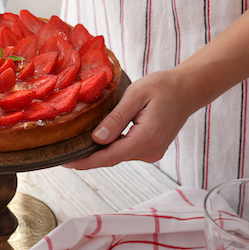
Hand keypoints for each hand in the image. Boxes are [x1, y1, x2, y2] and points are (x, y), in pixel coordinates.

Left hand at [64, 70, 195, 169]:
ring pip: (117, 156)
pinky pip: (125, 151)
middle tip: (62, 153)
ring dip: (98, 152)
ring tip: (74, 145)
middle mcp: (150, 151)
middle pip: (111, 159)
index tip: (65, 162)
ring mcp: (152, 153)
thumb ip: (116, 119)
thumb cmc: (162, 87)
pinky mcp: (150, 150)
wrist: (187, 90)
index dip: (85, 161)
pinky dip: (110, 147)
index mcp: (147, 137)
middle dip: (87, 158)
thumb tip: (97, 139)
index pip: (109, 156)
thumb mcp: (135, 95)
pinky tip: (95, 140)